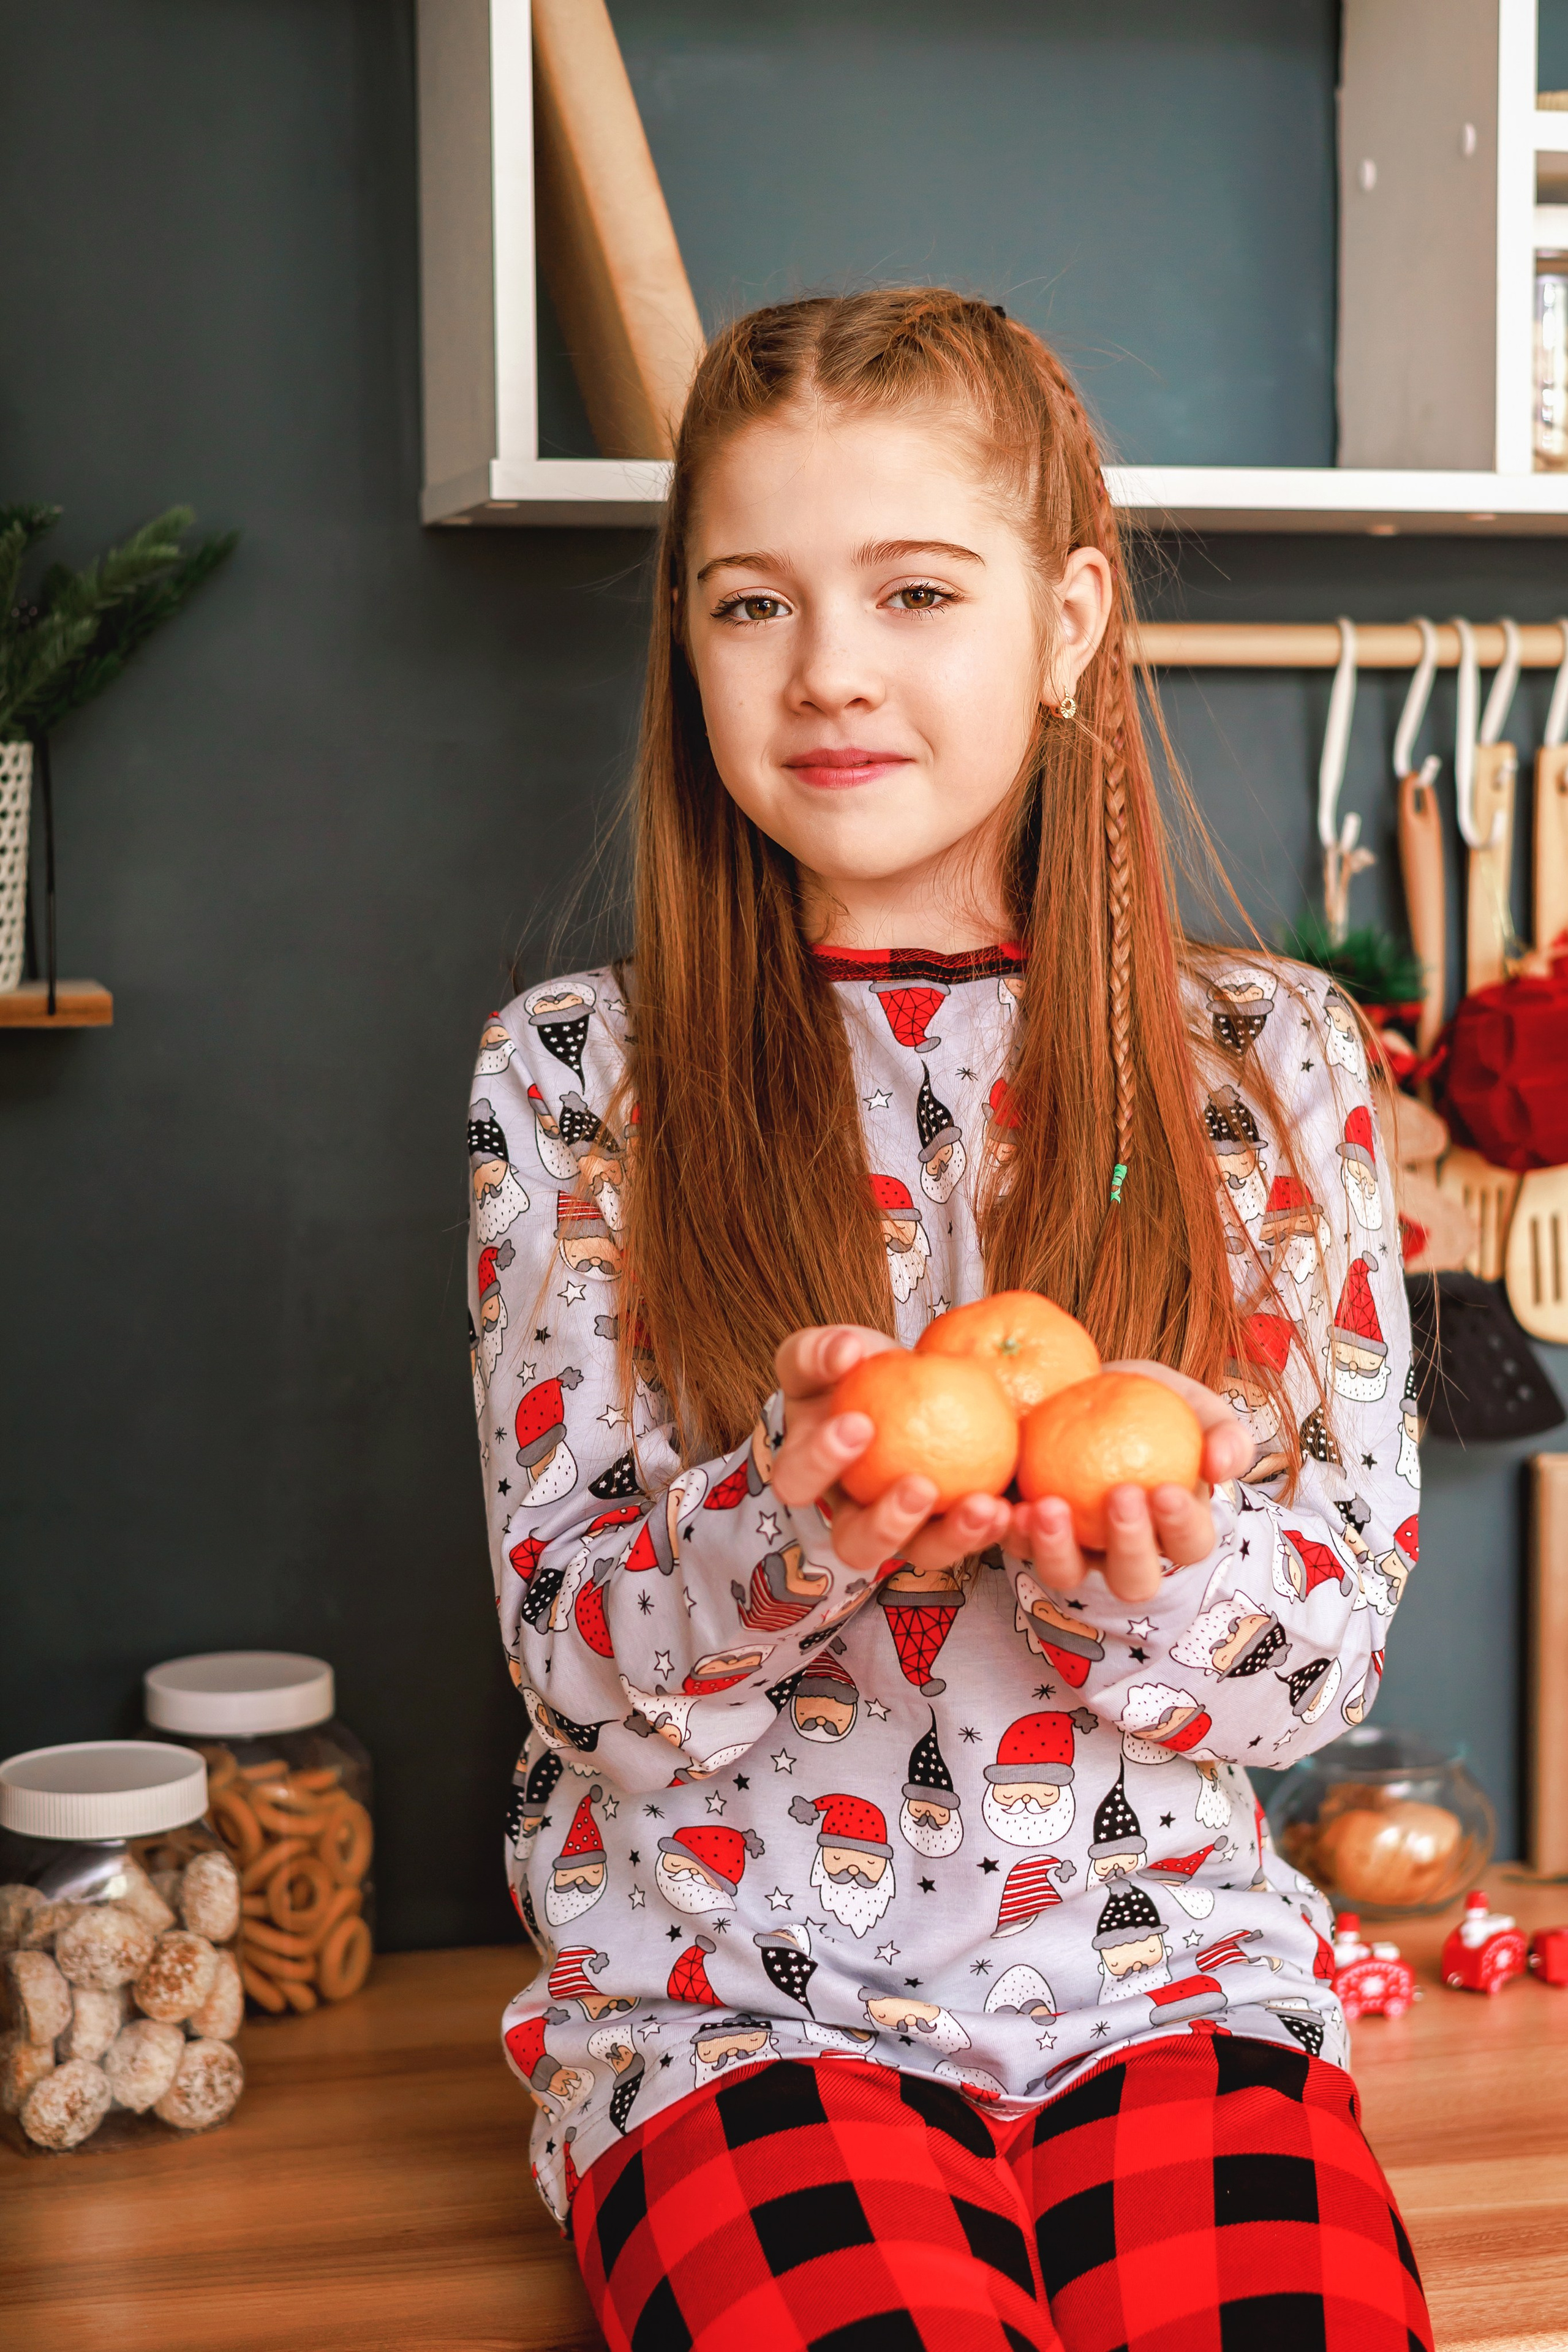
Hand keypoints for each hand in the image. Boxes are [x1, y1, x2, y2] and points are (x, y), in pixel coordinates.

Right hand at [770, 1324, 1013, 1576]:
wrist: (901, 1383)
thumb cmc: (849, 1370)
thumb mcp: (826, 1351)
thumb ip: (822, 1350)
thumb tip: (845, 1352)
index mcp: (807, 1475)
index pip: (798, 1482)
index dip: (822, 1462)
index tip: (860, 1422)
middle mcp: (851, 1516)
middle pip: (855, 1547)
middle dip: (888, 1525)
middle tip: (921, 1485)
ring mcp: (904, 1530)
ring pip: (921, 1556)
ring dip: (953, 1538)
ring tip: (984, 1505)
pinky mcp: (949, 1526)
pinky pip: (970, 1539)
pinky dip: (993, 1527)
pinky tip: (1012, 1505)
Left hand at [1005, 1358, 1249, 1602]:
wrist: (1078, 1387)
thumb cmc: (1145, 1400)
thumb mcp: (1189, 1404)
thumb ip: (1221, 1432)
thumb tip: (1223, 1465)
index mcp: (1175, 1528)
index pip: (1190, 1544)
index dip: (1181, 1526)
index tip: (1165, 1489)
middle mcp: (1125, 1552)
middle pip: (1134, 1580)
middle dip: (1128, 1547)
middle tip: (1119, 1496)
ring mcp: (1074, 1550)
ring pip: (1067, 1576)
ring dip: (1057, 1549)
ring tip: (1048, 1506)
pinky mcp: (1027, 1534)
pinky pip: (1016, 1544)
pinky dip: (1012, 1529)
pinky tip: (1008, 1503)